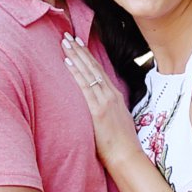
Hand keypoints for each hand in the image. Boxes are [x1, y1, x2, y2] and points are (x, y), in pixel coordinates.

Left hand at [60, 34, 144, 173]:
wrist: (127, 156)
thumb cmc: (121, 143)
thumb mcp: (117, 119)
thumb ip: (108, 108)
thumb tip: (98, 104)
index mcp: (115, 95)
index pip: (99, 70)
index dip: (88, 56)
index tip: (78, 43)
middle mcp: (110, 94)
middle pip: (93, 66)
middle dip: (79, 50)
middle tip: (67, 35)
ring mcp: (105, 101)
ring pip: (88, 72)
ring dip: (75, 56)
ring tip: (65, 42)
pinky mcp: (97, 110)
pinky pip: (84, 87)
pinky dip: (76, 73)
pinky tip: (67, 63)